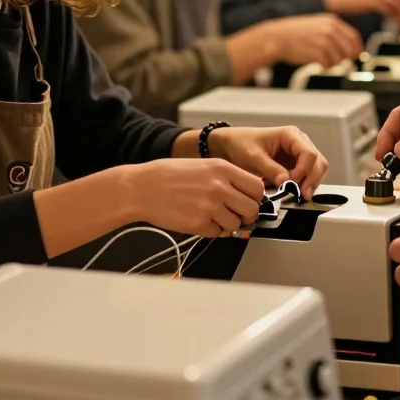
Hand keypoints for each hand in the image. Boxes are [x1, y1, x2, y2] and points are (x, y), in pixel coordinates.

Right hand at [133, 159, 265, 236]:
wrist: (142, 188)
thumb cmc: (170, 175)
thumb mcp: (203, 166)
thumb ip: (227, 178)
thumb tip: (248, 194)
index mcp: (223, 168)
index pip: (257, 187)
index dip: (256, 198)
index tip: (250, 201)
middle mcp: (219, 187)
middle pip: (252, 209)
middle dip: (246, 215)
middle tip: (236, 214)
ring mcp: (209, 206)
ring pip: (236, 224)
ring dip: (228, 224)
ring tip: (212, 216)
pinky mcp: (198, 224)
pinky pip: (217, 233)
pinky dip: (211, 230)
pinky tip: (198, 219)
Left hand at [210, 126, 328, 200]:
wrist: (232, 146)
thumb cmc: (242, 144)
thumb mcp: (253, 157)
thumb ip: (271, 169)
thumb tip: (287, 181)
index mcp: (291, 135)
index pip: (309, 154)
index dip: (304, 171)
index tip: (292, 183)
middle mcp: (299, 143)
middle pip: (318, 162)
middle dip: (312, 179)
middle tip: (302, 195)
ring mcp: (299, 154)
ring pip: (316, 170)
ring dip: (310, 183)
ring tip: (298, 196)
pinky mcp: (295, 165)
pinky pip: (308, 176)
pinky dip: (305, 185)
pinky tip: (295, 193)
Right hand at [265, 14, 362, 67]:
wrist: (278, 37)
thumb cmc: (296, 33)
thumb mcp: (318, 25)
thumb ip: (335, 33)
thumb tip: (351, 47)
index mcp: (332, 21)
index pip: (354, 36)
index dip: (357, 48)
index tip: (356, 55)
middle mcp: (330, 30)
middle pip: (350, 49)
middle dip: (346, 58)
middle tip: (338, 60)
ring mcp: (324, 41)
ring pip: (340, 59)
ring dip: (332, 63)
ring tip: (321, 59)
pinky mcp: (318, 53)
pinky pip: (328, 65)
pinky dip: (324, 66)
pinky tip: (315, 61)